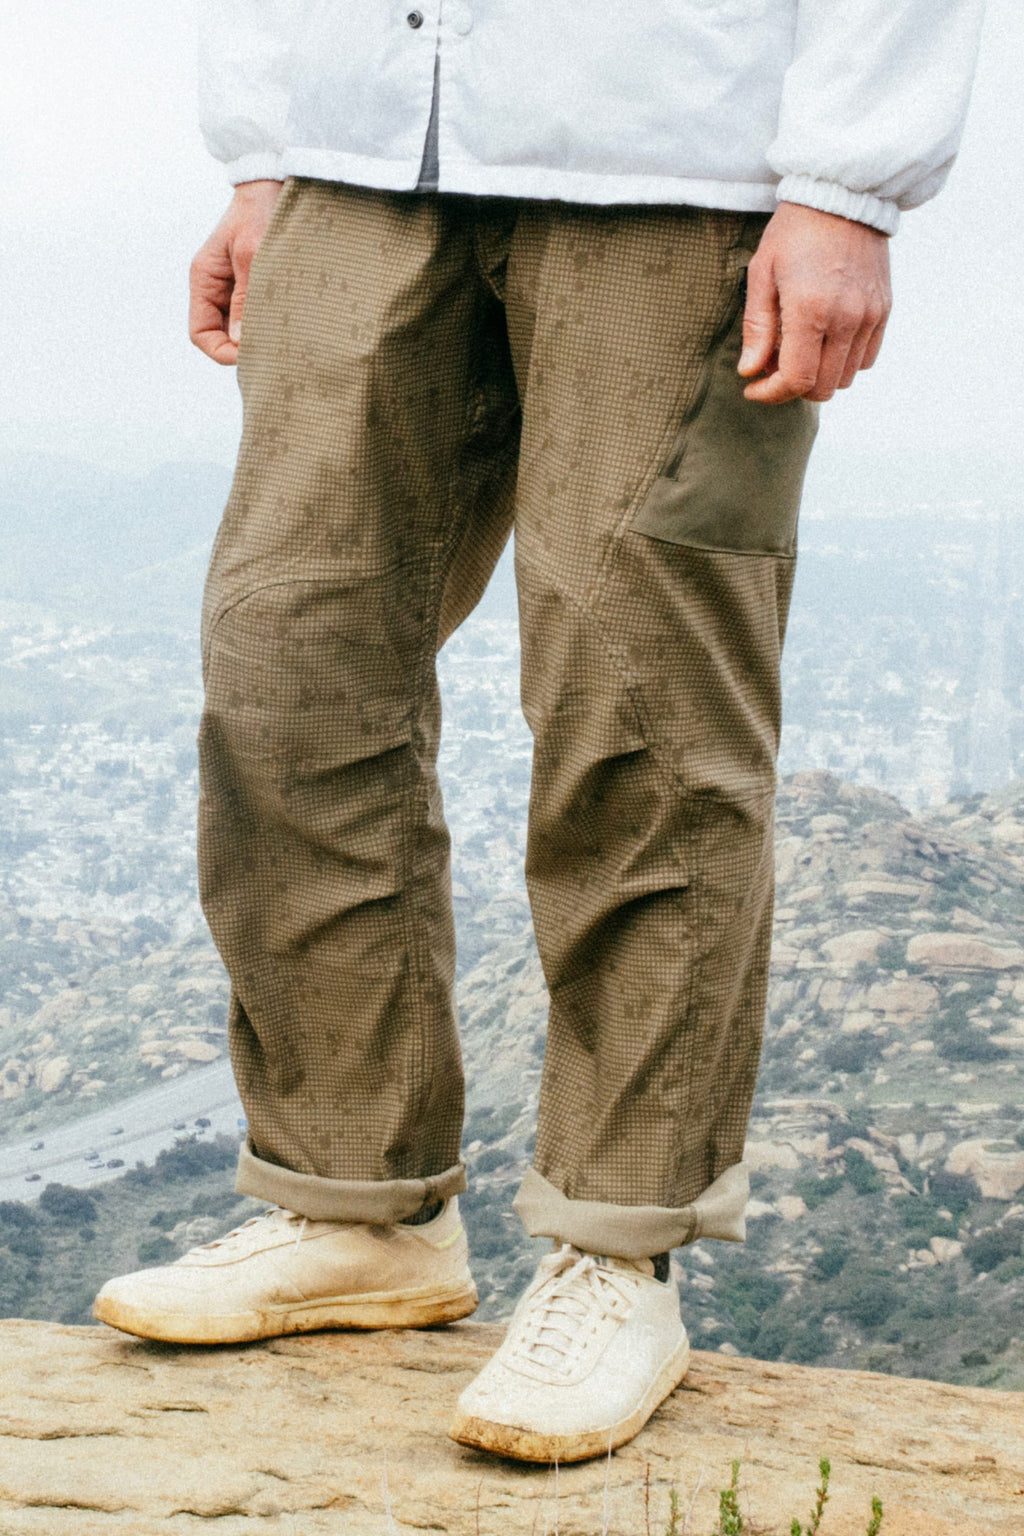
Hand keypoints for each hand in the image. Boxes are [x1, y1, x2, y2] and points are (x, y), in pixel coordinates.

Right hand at [189, 180, 283, 364]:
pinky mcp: (251, 284)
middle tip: (273, 347)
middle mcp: (215, 287)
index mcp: (204, 279)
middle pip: (220, 336)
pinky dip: (267, 322)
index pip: (201, 334)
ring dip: (257, 335)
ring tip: (283, 333)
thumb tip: (239, 340)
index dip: (222, 351)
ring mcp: (233, 287)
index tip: (251, 353)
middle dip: (242, 347)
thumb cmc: (260, 213)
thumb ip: (245, 299)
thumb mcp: (253, 256)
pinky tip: (286, 321)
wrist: (275, 185)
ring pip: (238, 329)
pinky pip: (254, 315)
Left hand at [738, 202, 891, 403]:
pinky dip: (842, 361)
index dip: (771, 394)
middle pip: (821, 388)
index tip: (752, 388)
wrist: (842, 194)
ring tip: (798, 350)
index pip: (796, 380)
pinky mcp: (883, 309)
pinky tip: (824, 341)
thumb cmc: (794, 231)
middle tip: (772, 367)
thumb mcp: (762, 273)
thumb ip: (757, 327)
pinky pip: (866, 358)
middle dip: (792, 388)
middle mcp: (846, 318)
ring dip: (818, 375)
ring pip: (844, 378)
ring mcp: (870, 316)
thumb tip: (750, 370)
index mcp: (811, 310)